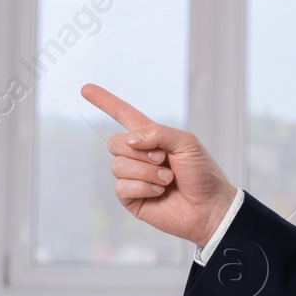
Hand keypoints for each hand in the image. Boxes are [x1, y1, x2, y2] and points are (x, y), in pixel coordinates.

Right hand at [81, 84, 238, 248]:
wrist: (210, 206)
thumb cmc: (202, 173)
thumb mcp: (187, 142)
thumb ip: (158, 133)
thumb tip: (129, 140)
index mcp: (152, 137)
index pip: (123, 115)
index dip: (105, 101)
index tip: (85, 89)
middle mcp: (138, 156)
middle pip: (115, 142)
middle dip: (140, 151)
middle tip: (164, 160)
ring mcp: (133, 178)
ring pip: (118, 165)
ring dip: (147, 172)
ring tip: (168, 180)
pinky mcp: (131, 198)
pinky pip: (121, 186)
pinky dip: (144, 187)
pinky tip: (160, 193)